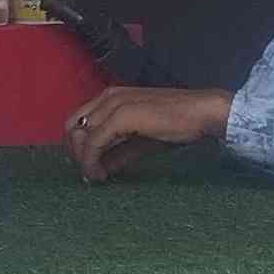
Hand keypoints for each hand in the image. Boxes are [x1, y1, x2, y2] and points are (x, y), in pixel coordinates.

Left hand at [66, 85, 232, 183]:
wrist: (202, 113)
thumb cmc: (177, 124)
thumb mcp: (141, 140)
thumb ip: (119, 152)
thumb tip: (101, 169)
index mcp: (111, 97)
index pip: (77, 121)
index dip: (78, 147)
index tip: (90, 167)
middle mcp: (108, 97)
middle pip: (72, 127)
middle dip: (76, 154)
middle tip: (91, 174)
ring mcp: (113, 105)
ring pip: (79, 135)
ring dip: (82, 160)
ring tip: (97, 176)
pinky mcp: (121, 116)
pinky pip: (94, 142)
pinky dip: (91, 161)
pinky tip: (101, 174)